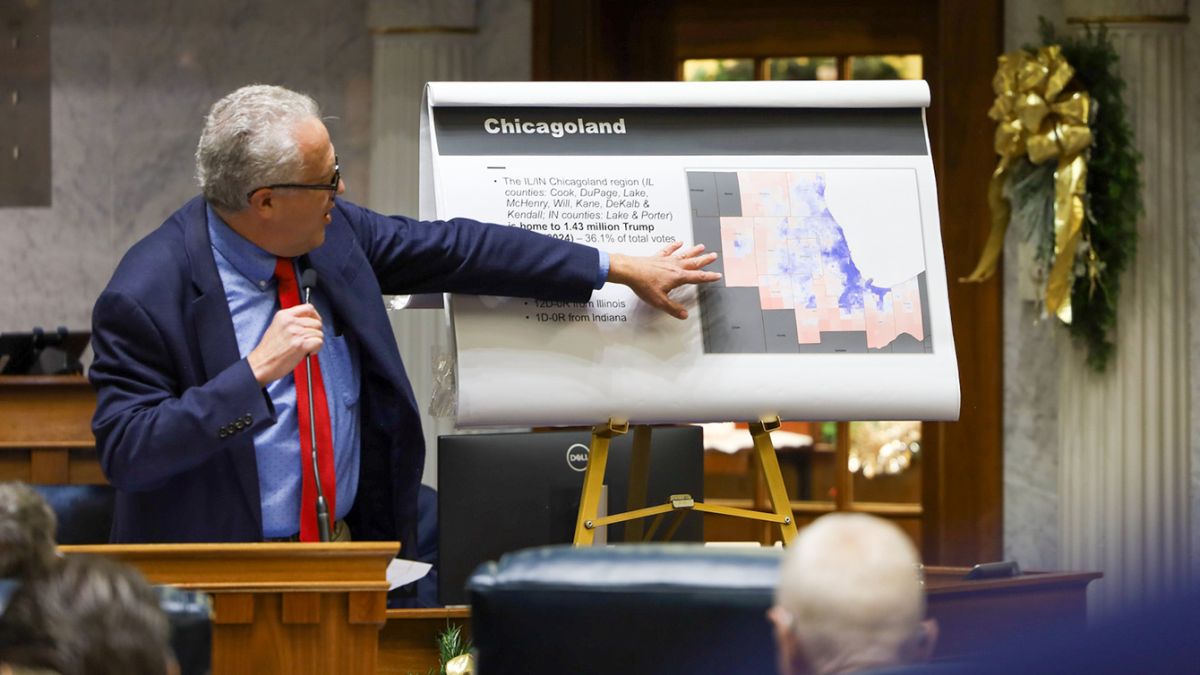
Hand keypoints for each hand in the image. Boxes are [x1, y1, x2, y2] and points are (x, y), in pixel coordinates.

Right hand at [247, 304, 323, 385]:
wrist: (261, 364)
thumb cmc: (269, 350)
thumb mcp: (277, 327)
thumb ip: (292, 322)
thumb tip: (309, 321)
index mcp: (283, 315)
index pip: (308, 308)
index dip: (315, 316)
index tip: (315, 323)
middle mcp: (290, 322)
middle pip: (317, 322)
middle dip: (316, 332)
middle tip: (309, 340)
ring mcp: (295, 332)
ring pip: (319, 333)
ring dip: (316, 342)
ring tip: (306, 348)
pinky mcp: (300, 344)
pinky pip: (319, 342)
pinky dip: (317, 349)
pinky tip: (308, 352)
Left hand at [607, 241, 721, 318]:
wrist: (630, 271)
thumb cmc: (643, 284)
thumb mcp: (660, 301)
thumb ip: (673, 308)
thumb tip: (684, 314)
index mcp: (678, 277)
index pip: (698, 277)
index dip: (709, 277)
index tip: (718, 275)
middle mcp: (674, 266)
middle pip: (693, 262)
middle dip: (705, 260)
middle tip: (714, 255)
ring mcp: (666, 260)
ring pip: (684, 254)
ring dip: (694, 251)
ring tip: (702, 247)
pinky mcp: (657, 257)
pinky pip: (669, 249)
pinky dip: (675, 245)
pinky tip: (679, 242)